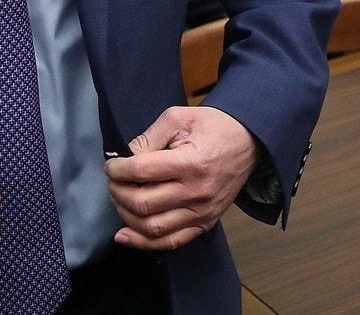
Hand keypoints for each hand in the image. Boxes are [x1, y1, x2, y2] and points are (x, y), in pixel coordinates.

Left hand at [105, 106, 257, 250]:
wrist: (248, 141)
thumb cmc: (213, 127)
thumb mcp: (179, 117)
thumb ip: (149, 137)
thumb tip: (125, 158)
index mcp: (190, 162)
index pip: (141, 172)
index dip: (117, 169)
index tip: (111, 165)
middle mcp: (197, 192)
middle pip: (142, 203)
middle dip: (117, 192)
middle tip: (114, 181)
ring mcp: (202, 213)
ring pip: (152, 227)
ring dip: (126, 216)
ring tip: (120, 199)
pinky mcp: (205, 224)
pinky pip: (170, 242)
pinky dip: (143, 242)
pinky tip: (124, 235)